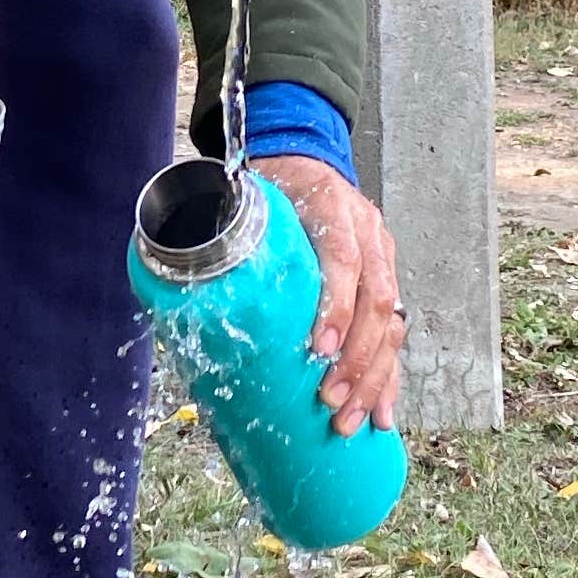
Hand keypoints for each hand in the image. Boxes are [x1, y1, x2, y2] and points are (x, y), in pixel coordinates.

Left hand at [253, 155, 404, 434]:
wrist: (306, 157)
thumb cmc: (273, 187)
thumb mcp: (252, 198)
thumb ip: (231, 235)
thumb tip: (185, 294)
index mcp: (334, 207)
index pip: (346, 259)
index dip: (338, 306)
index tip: (319, 348)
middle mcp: (369, 234)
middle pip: (376, 302)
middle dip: (356, 360)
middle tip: (329, 400)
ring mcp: (383, 258)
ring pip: (390, 324)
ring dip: (373, 378)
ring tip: (349, 420)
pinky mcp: (385, 282)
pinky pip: (393, 335)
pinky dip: (388, 377)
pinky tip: (381, 413)